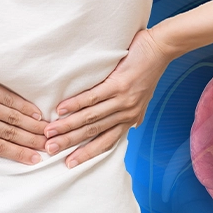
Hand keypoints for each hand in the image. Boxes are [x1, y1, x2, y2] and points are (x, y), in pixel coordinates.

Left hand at [0, 43, 48, 170]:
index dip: (17, 154)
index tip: (33, 159)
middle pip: (10, 135)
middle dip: (31, 142)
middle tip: (49, 148)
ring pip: (14, 118)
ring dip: (33, 127)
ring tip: (48, 133)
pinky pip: (11, 99)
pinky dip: (25, 107)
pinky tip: (37, 113)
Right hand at [43, 28, 175, 168]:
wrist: (162, 49)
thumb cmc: (148, 70)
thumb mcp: (144, 99)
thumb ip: (134, 114)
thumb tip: (132, 126)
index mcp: (130, 118)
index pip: (106, 142)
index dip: (87, 153)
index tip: (69, 163)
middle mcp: (126, 113)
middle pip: (93, 133)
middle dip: (70, 143)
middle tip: (51, 149)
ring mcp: (123, 100)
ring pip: (91, 118)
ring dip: (68, 126)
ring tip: (50, 131)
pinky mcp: (118, 84)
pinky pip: (93, 97)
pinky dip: (75, 104)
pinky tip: (61, 109)